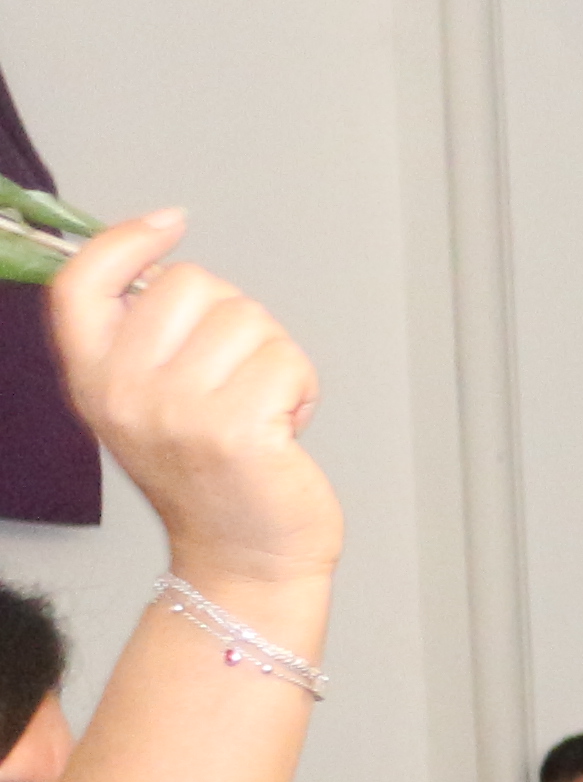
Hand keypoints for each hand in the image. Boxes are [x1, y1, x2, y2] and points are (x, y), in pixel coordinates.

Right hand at [45, 213, 340, 584]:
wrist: (244, 558)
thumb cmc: (211, 475)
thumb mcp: (147, 402)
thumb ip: (143, 337)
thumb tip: (159, 250)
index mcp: (93, 379)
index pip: (82, 284)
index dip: (125, 240)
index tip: (170, 224)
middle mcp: (124, 393)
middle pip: (189, 284)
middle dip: (233, 318)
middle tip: (235, 378)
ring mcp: (177, 412)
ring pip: (249, 319)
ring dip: (274, 358)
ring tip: (260, 409)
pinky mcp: (236, 430)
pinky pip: (287, 360)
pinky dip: (302, 387)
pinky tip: (284, 429)